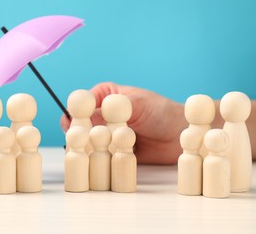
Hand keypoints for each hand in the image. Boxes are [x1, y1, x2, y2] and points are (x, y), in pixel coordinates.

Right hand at [61, 82, 186, 163]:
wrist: (179, 135)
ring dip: (94, 148)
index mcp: (103, 96)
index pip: (80, 104)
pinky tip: (114, 157)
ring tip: (111, 149)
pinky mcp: (112, 151)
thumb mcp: (136, 106)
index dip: (75, 115)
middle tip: (94, 141)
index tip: (78, 126)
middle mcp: (101, 115)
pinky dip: (103, 159)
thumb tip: (86, 119)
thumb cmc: (161, 112)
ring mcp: (105, 134)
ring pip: (88, 143)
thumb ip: (111, 111)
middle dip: (83, 135)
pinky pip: (99, 157)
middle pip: (79, 125)